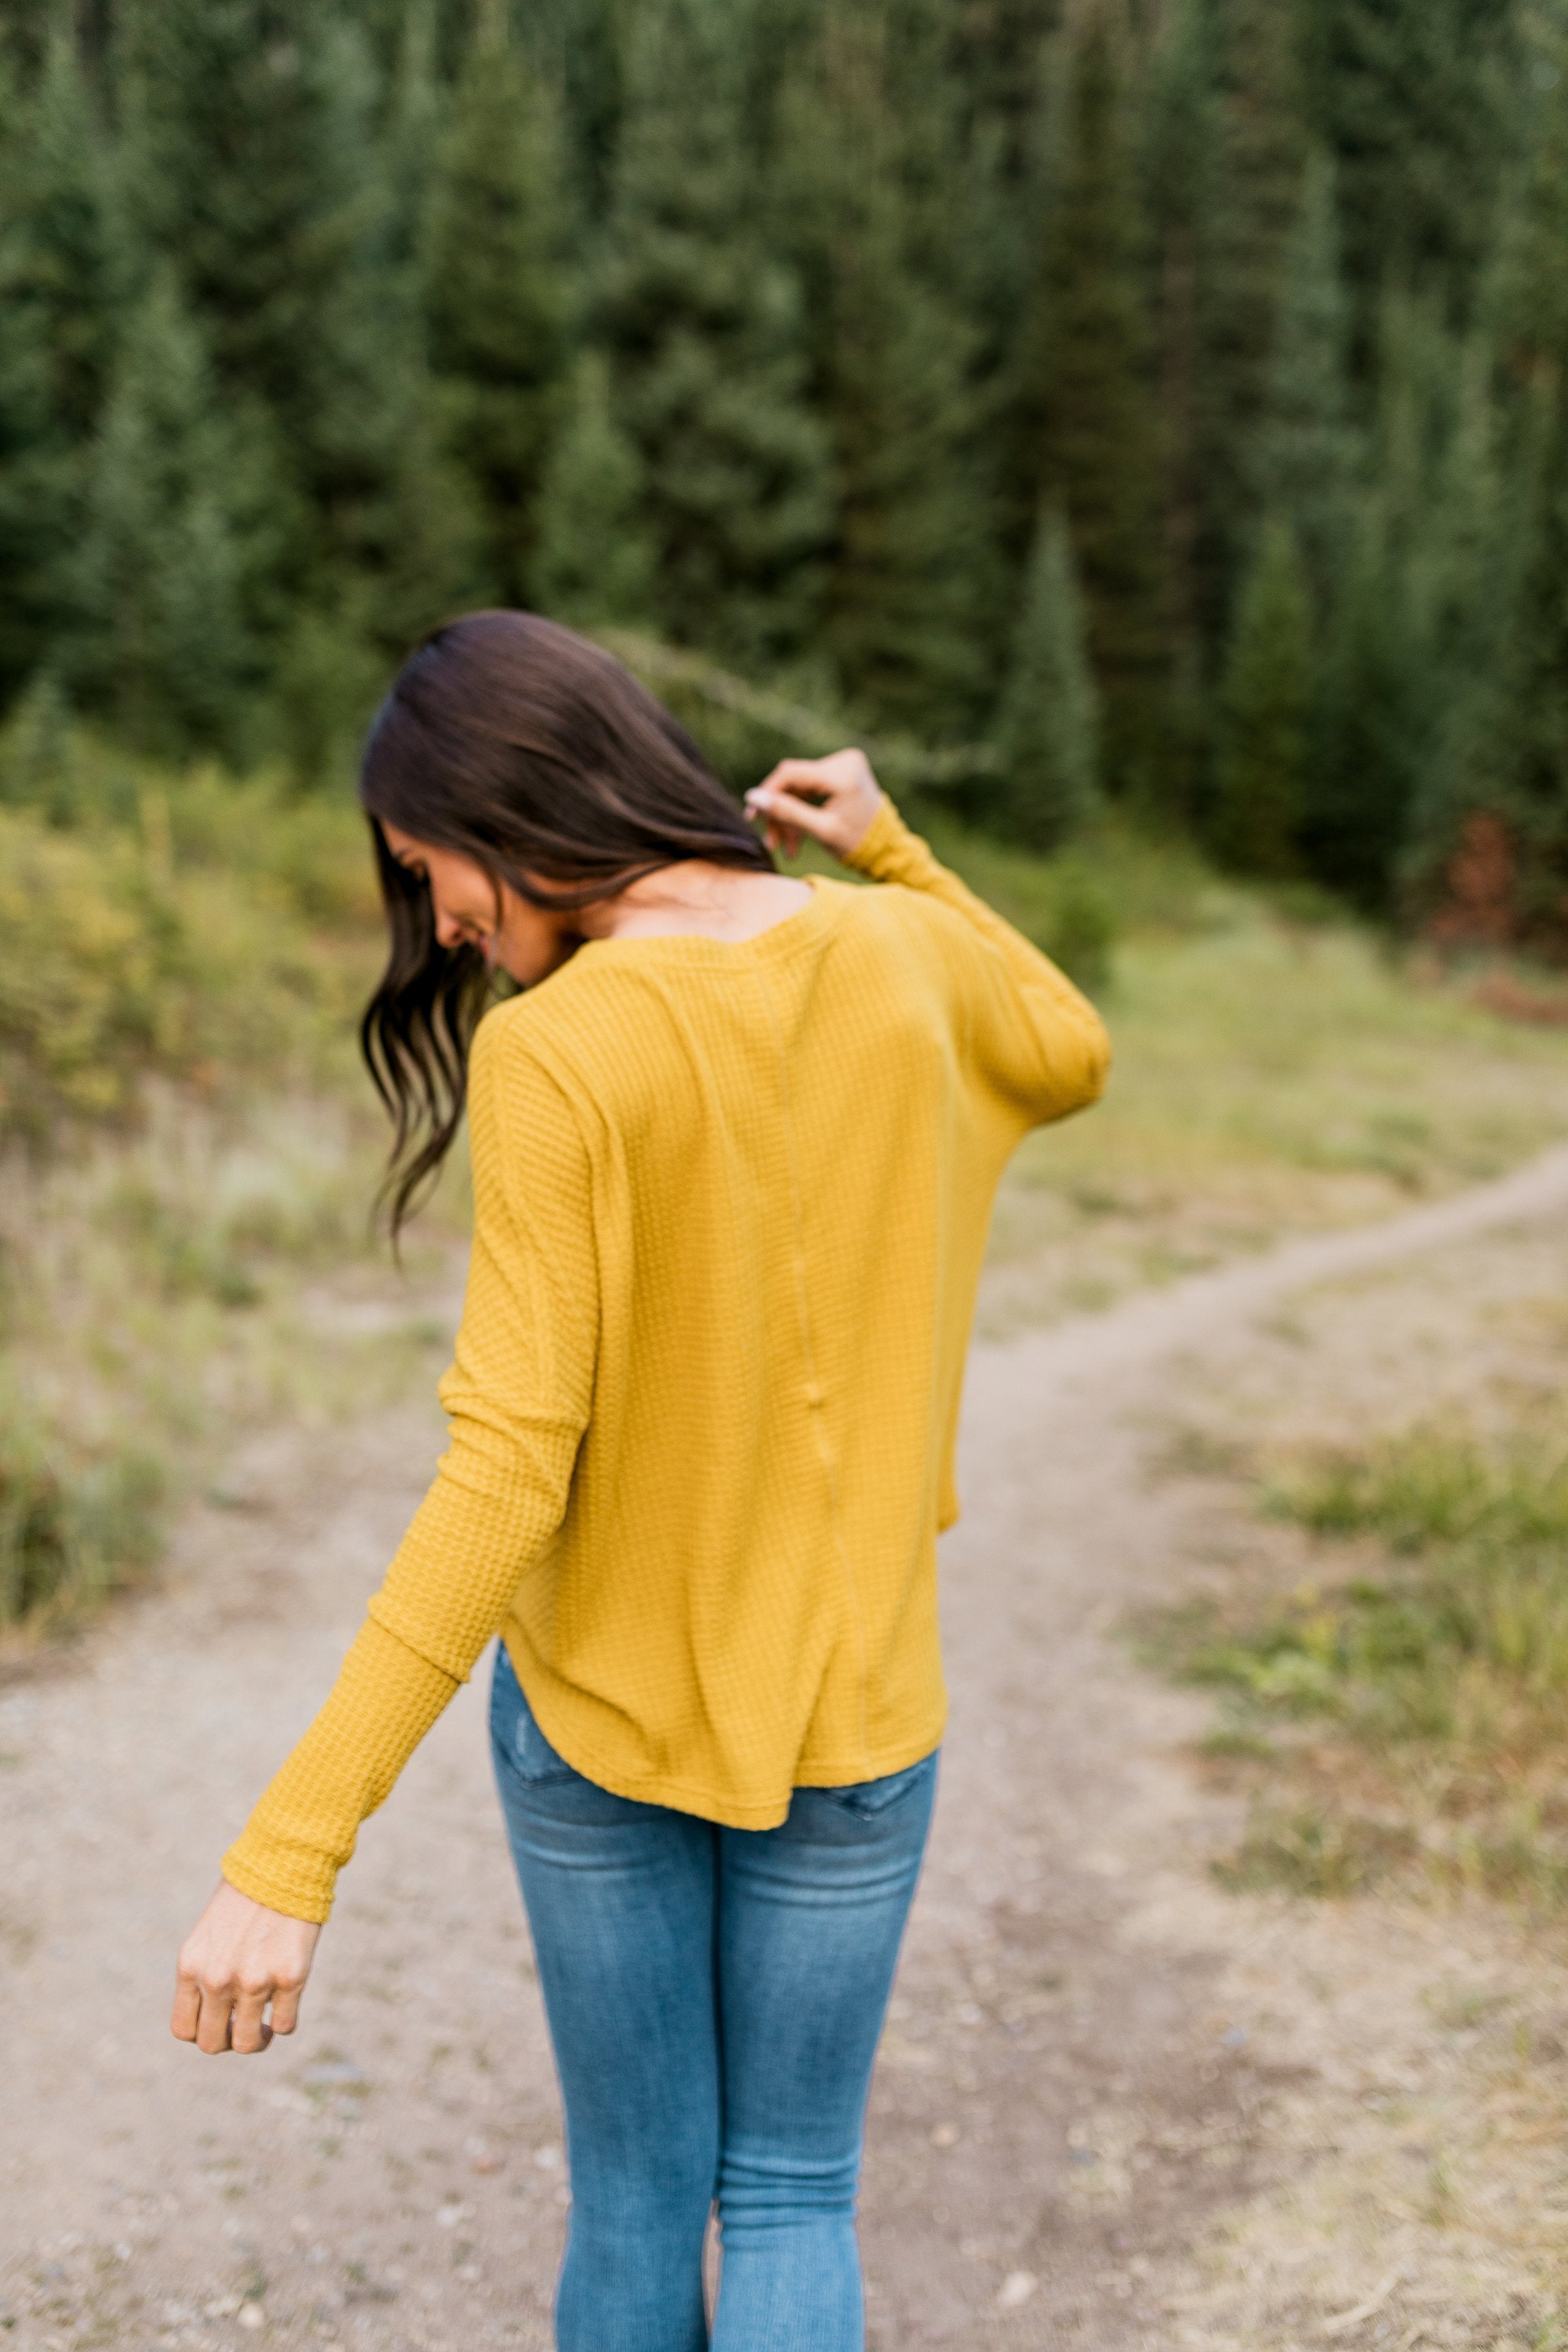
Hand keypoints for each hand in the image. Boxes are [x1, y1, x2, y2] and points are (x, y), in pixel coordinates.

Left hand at [172, 1878, 319, 2054]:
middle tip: (243, 2026)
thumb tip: (219, 2018)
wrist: (283, 1863)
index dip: (202, 2032)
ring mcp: (254, 1980)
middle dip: (228, 2041)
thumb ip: (205, 1974)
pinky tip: (286, 2002)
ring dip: (257, 2040)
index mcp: (191, 1966)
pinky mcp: (291, 1977)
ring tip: (265, 2027)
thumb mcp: (209, 1936)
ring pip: (248, 2043)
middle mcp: (217, 1979)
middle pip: (212, 2043)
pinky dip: (284, 2021)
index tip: (219, 2021)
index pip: (183, 2029)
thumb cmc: (245, 1898)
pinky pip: (285, 2025)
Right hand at [745, 749, 882, 862]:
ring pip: (799, 788)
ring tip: (784, 846)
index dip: (767, 794)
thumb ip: (787, 813)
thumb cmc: (858, 843)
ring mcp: (843, 764)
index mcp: (842, 773)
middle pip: (794, 783)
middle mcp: (844, 761)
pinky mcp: (841, 771)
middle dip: (780, 813)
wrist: (886, 847)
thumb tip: (752, 797)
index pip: (791, 774)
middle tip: (771, 840)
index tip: (752, 817)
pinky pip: (810, 789)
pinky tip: (795, 834)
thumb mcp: (821, 831)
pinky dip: (801, 809)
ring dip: (789, 815)